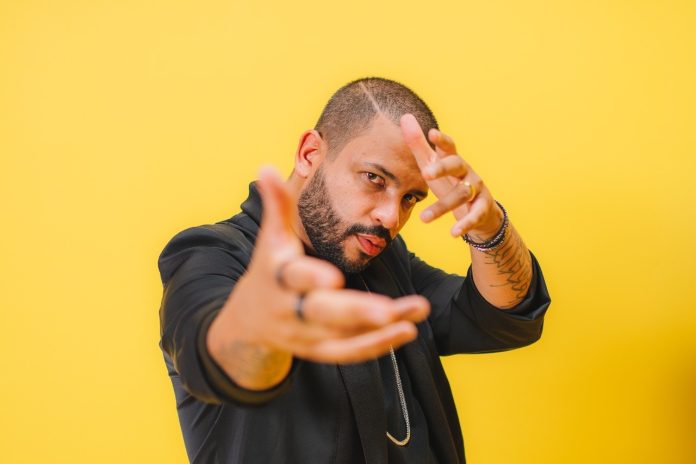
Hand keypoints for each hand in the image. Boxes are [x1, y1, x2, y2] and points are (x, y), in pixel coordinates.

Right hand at [208, 167, 429, 379]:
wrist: (249, 321)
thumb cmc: (268, 269)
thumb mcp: (270, 239)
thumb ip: (276, 205)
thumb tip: (267, 167)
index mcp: (277, 277)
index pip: (294, 278)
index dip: (311, 278)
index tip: (334, 278)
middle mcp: (290, 310)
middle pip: (323, 314)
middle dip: (355, 312)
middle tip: (388, 309)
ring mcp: (304, 334)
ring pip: (344, 334)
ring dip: (381, 327)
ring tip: (417, 310)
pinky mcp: (319, 351)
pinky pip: (350, 351)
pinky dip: (378, 344)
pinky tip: (408, 330)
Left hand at [400, 114, 502, 239]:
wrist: (480, 212)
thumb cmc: (450, 183)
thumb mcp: (432, 165)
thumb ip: (418, 145)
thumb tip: (405, 117)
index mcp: (453, 160)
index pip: (449, 147)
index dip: (442, 140)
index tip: (431, 133)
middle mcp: (467, 172)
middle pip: (457, 165)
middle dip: (442, 169)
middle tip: (425, 174)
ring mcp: (477, 190)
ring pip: (461, 194)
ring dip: (442, 206)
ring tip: (423, 218)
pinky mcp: (483, 208)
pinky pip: (475, 215)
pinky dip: (465, 224)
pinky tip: (454, 233)